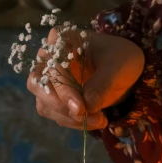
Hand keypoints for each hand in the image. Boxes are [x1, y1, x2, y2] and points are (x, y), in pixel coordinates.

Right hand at [27, 30, 144, 129]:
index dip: (62, 87)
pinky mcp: (55, 99)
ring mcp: (49, 81)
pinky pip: (55, 114)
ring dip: (68, 117)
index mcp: (61, 40)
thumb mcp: (117, 66)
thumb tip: (87, 106)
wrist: (124, 71)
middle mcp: (49, 59)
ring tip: (98, 120)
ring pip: (44, 104)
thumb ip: (102, 84)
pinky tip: (93, 122)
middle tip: (84, 115)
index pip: (51, 64)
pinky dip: (73, 122)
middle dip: (60, 105)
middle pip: (37, 84)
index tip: (80, 107)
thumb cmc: (119, 59)